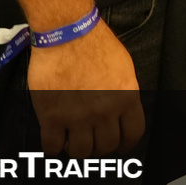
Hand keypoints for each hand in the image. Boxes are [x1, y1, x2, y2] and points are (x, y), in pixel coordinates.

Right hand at [26, 21, 145, 157]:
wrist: (66, 32)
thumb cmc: (95, 43)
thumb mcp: (123, 67)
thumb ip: (124, 92)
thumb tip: (122, 112)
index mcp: (126, 97)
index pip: (133, 134)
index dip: (125, 144)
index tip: (119, 145)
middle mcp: (105, 112)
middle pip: (106, 146)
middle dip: (100, 146)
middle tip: (91, 139)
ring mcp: (78, 117)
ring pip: (81, 152)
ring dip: (78, 149)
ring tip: (72, 140)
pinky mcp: (52, 117)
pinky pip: (53, 146)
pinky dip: (54, 147)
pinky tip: (55, 139)